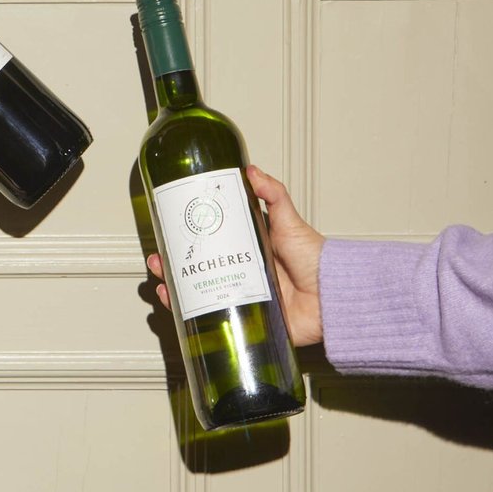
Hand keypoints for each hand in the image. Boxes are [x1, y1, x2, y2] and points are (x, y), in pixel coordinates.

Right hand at [148, 165, 325, 345]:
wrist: (332, 296)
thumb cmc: (316, 259)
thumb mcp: (289, 221)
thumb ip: (273, 194)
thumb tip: (251, 170)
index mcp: (250, 251)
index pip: (211, 243)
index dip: (189, 239)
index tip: (171, 232)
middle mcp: (242, 274)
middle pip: (198, 269)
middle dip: (173, 264)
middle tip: (160, 257)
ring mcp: (241, 298)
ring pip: (198, 294)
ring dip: (174, 287)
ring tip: (162, 279)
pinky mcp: (246, 321)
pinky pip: (212, 320)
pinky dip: (189, 314)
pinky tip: (175, 305)